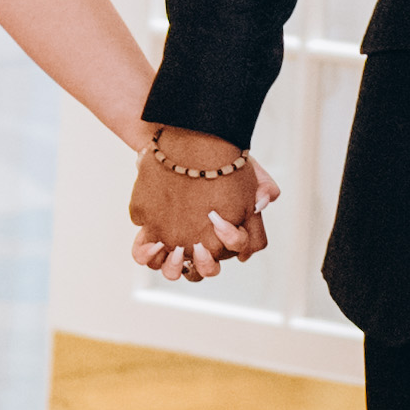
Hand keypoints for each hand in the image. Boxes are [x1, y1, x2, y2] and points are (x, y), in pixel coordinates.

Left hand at [128, 130, 276, 283]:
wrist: (178, 138)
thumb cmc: (214, 157)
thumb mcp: (241, 165)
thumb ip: (262, 183)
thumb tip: (265, 201)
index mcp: (227, 230)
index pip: (239, 251)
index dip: (235, 245)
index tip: (222, 224)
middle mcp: (203, 240)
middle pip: (206, 271)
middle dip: (205, 265)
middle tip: (199, 246)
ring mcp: (175, 239)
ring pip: (173, 271)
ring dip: (174, 268)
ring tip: (174, 250)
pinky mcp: (150, 231)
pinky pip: (145, 256)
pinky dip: (147, 254)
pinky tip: (152, 241)